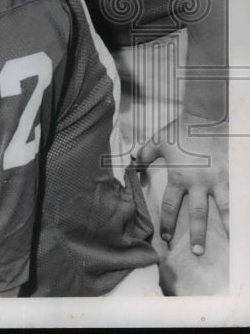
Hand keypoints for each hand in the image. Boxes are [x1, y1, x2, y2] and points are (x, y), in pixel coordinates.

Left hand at [137, 111, 228, 254]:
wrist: (205, 118)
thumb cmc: (180, 131)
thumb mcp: (158, 142)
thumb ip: (145, 155)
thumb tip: (132, 163)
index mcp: (178, 177)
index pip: (170, 205)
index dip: (167, 222)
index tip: (164, 237)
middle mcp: (198, 183)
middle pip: (197, 214)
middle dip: (196, 234)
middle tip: (196, 252)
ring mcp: (217, 180)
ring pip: (222, 209)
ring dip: (225, 227)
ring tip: (230, 243)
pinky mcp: (231, 175)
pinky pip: (237, 196)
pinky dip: (240, 210)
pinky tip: (242, 225)